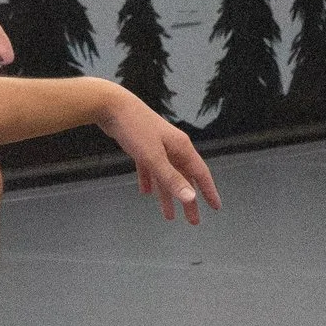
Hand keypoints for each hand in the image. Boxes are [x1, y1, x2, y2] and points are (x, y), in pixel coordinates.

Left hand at [99, 90, 222, 222]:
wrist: (110, 105)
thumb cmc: (134, 128)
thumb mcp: (153, 157)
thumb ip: (171, 178)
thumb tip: (191, 198)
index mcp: (181, 147)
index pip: (200, 173)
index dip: (209, 191)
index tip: (216, 207)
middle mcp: (172, 146)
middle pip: (184, 177)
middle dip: (188, 200)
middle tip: (192, 221)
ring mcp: (157, 145)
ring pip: (166, 175)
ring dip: (167, 195)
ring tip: (168, 216)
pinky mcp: (141, 146)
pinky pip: (149, 168)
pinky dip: (149, 180)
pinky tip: (146, 192)